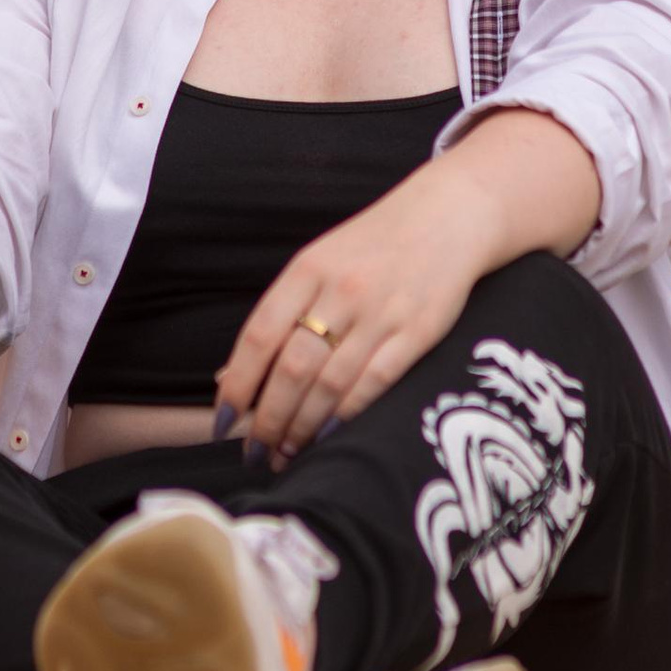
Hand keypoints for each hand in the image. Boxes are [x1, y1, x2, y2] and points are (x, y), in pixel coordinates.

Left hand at [216, 160, 499, 465]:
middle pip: (292, 368)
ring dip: (302, 428)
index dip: (237, 384)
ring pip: (329, 384)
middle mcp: (341, 291)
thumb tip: (229, 374)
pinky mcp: (417, 332)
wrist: (447, 215)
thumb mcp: (318, 263)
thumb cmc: (373, 246)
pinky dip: (345, 416)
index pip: (260, 336)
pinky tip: (326, 438)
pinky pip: (374, 383)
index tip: (222, 421)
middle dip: (267, 420)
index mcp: (308, 269)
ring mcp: (381, 312)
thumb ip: (279, 315)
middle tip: (255, 453)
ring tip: (286, 454)